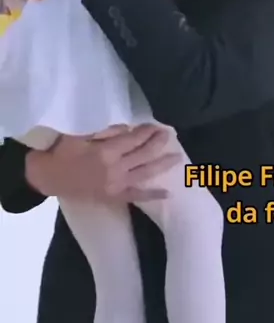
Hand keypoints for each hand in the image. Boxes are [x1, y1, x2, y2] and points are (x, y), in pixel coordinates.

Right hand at [25, 124, 179, 202]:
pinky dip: (151, 195)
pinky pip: (136, 196)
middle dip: (158, 144)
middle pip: (143, 155)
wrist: (47, 177)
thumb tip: (127, 126)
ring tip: (177, 158)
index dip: (147, 132)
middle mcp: (115, 169)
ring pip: (144, 174)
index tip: (157, 125)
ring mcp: (115, 185)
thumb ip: (105, 130)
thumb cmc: (61, 152)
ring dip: (162, 165)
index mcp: (107, 152)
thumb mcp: (79, 134)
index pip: (134, 139)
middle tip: (170, 135)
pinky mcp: (113, 196)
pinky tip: (167, 194)